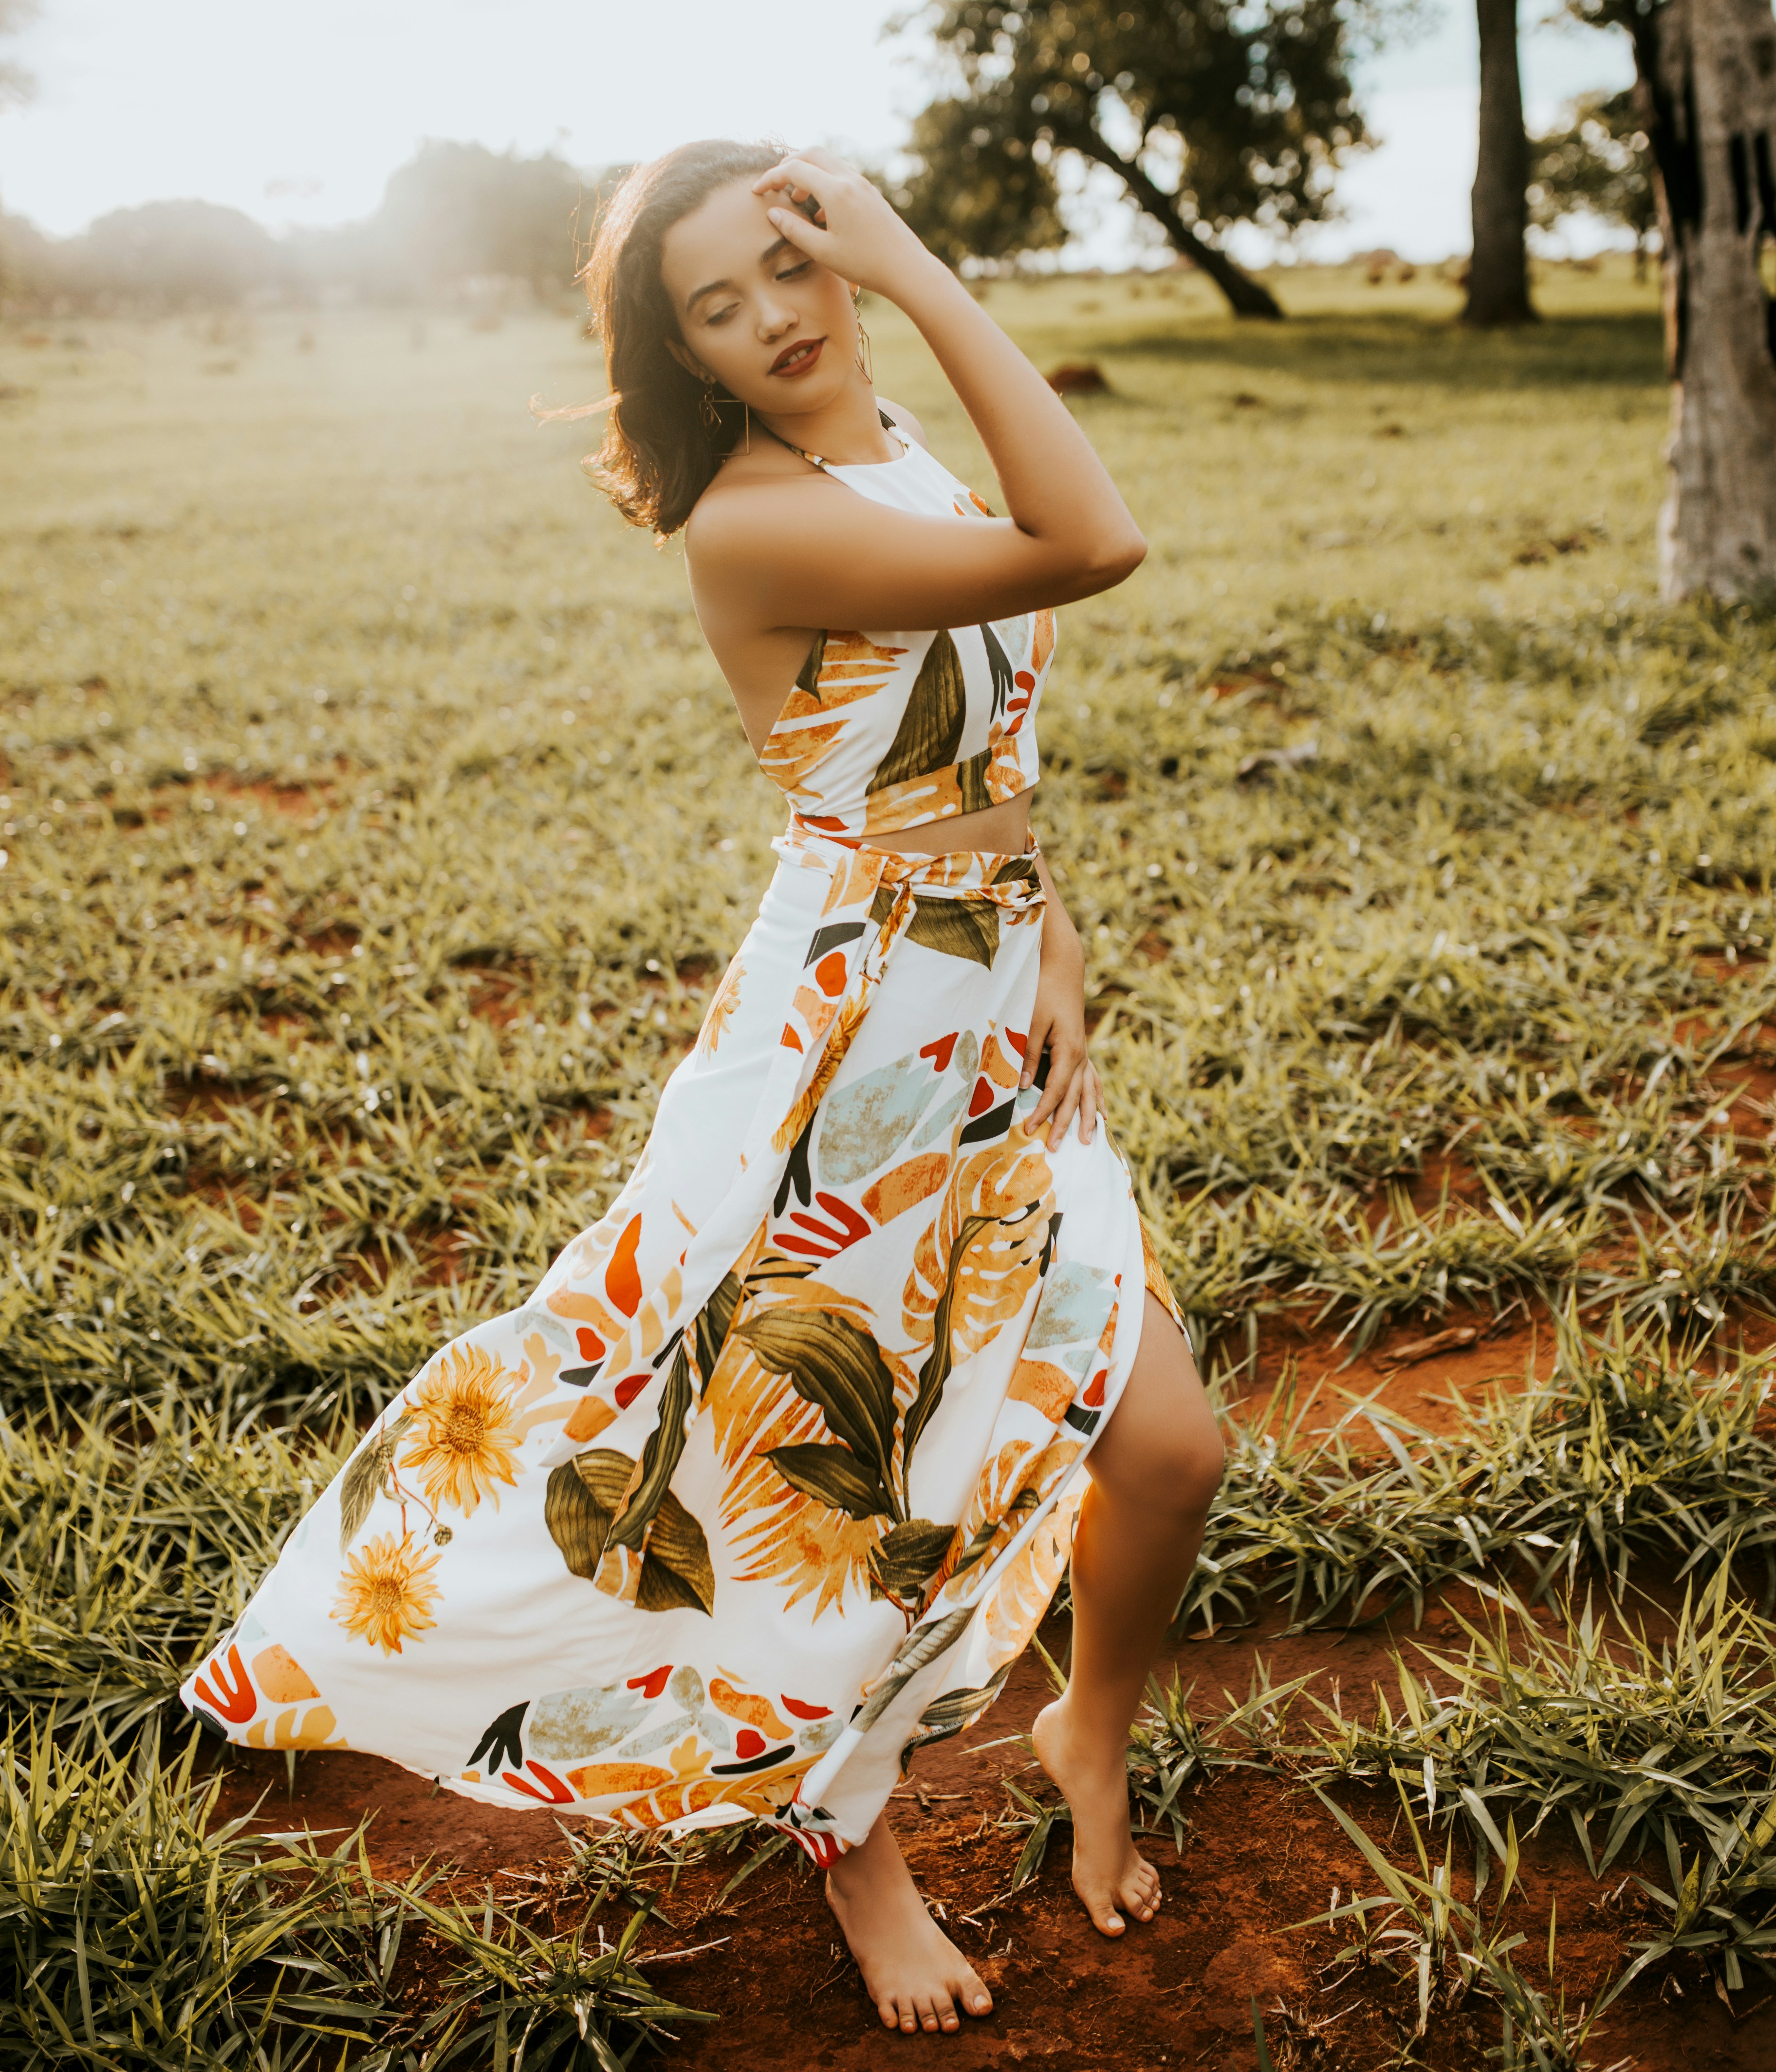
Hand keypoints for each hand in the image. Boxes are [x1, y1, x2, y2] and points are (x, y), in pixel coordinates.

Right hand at [751, 149, 935, 300]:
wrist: (907, 268)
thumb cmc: (865, 264)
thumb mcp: (823, 252)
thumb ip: (795, 230)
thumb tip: (773, 213)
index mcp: (835, 191)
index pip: (794, 170)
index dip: (771, 178)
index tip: (756, 191)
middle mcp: (850, 180)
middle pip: (811, 153)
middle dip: (788, 164)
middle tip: (774, 183)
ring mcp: (863, 184)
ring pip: (828, 162)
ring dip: (807, 173)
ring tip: (796, 199)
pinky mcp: (871, 194)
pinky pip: (842, 176)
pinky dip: (824, 182)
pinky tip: (822, 213)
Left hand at [1021, 933, 1099, 1151]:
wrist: (1063, 968)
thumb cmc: (1044, 992)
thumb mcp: (1031, 1021)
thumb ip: (1028, 1054)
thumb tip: (1022, 1086)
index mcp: (1069, 1050)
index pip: (1055, 1090)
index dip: (1043, 1112)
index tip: (1030, 1129)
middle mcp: (1081, 1056)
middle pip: (1075, 1098)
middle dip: (1065, 1124)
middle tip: (1054, 1149)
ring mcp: (1085, 1053)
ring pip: (1090, 1092)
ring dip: (1089, 1117)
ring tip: (1089, 1141)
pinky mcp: (1082, 1050)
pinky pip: (1093, 1081)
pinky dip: (1097, 1099)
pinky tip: (1103, 1115)